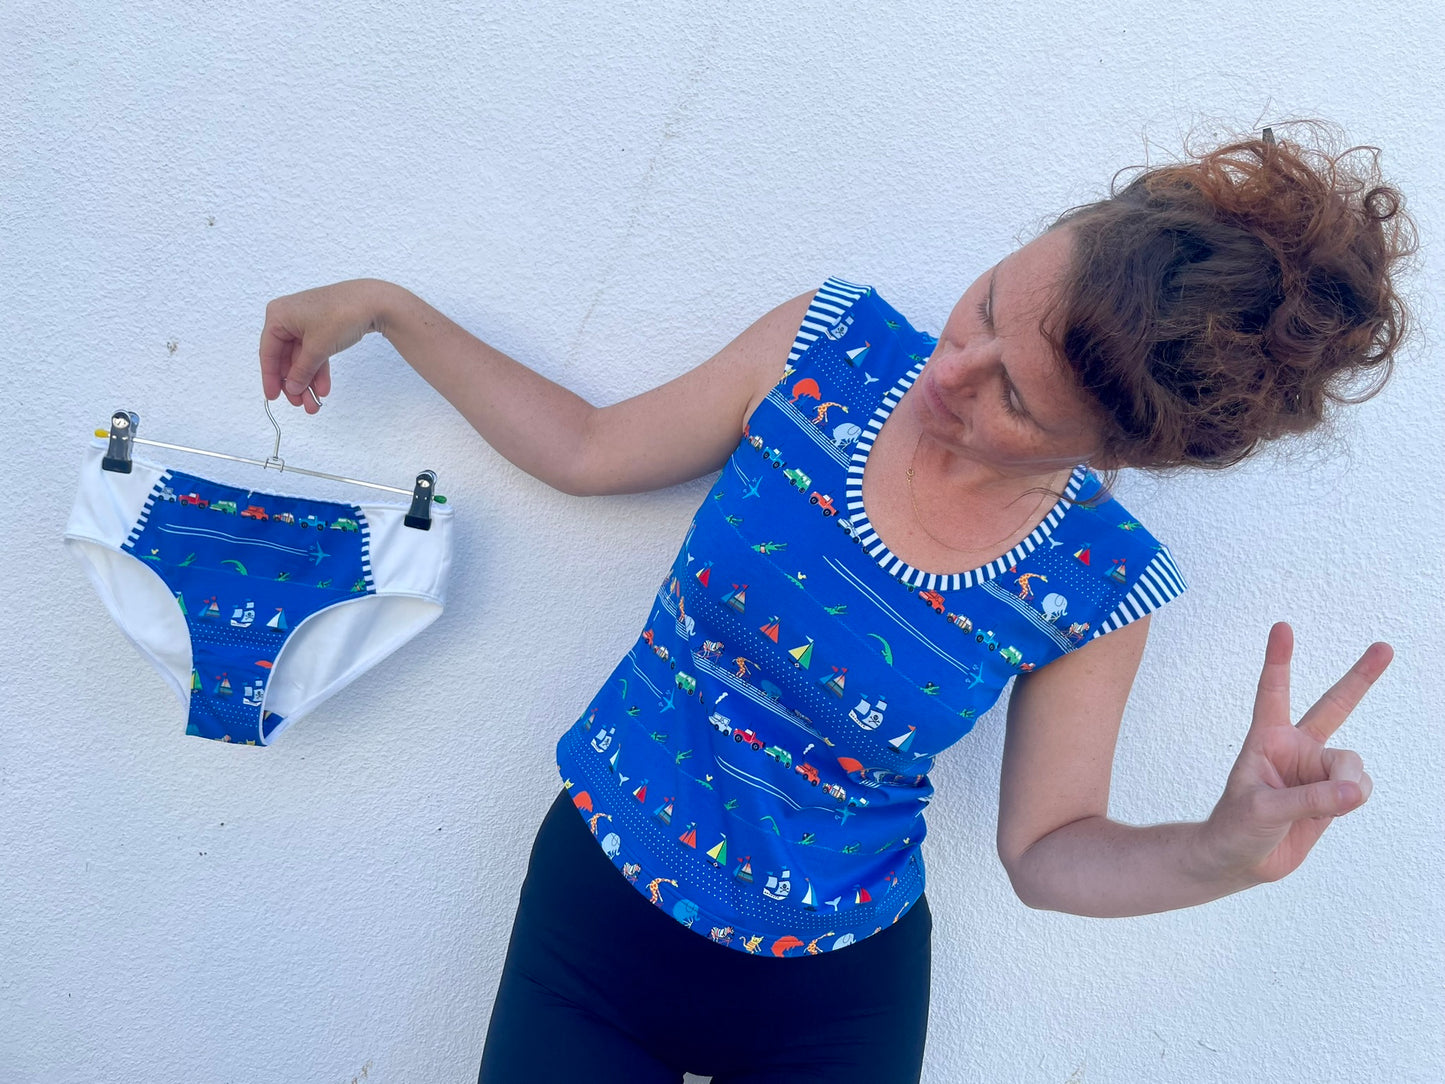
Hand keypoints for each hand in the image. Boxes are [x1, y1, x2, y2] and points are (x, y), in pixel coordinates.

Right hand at [259, 279, 388, 413]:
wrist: (374, 302)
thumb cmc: (341, 315)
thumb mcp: (317, 348)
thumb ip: (302, 370)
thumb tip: (292, 387)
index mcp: (278, 316)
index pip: (269, 352)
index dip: (271, 377)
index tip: (273, 397)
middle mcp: (288, 317)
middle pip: (286, 358)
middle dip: (295, 382)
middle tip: (301, 404)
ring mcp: (305, 322)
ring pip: (302, 358)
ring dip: (308, 380)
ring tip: (315, 403)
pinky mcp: (321, 327)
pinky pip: (315, 352)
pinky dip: (319, 369)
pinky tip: (323, 388)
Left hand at [1200, 622, 1390, 885]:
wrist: (1240, 861)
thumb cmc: (1236, 827)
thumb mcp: (1264, 810)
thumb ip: (1312, 800)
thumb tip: (1357, 791)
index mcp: (1266, 738)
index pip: (1273, 691)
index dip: (1278, 659)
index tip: (1282, 626)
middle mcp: (1295, 747)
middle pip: (1335, 705)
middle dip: (1361, 677)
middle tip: (1384, 647)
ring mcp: (1316, 770)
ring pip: (1352, 765)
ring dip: (1347, 786)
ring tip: (1324, 806)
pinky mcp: (1332, 794)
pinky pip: (1358, 789)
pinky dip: (1352, 800)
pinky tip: (1332, 811)